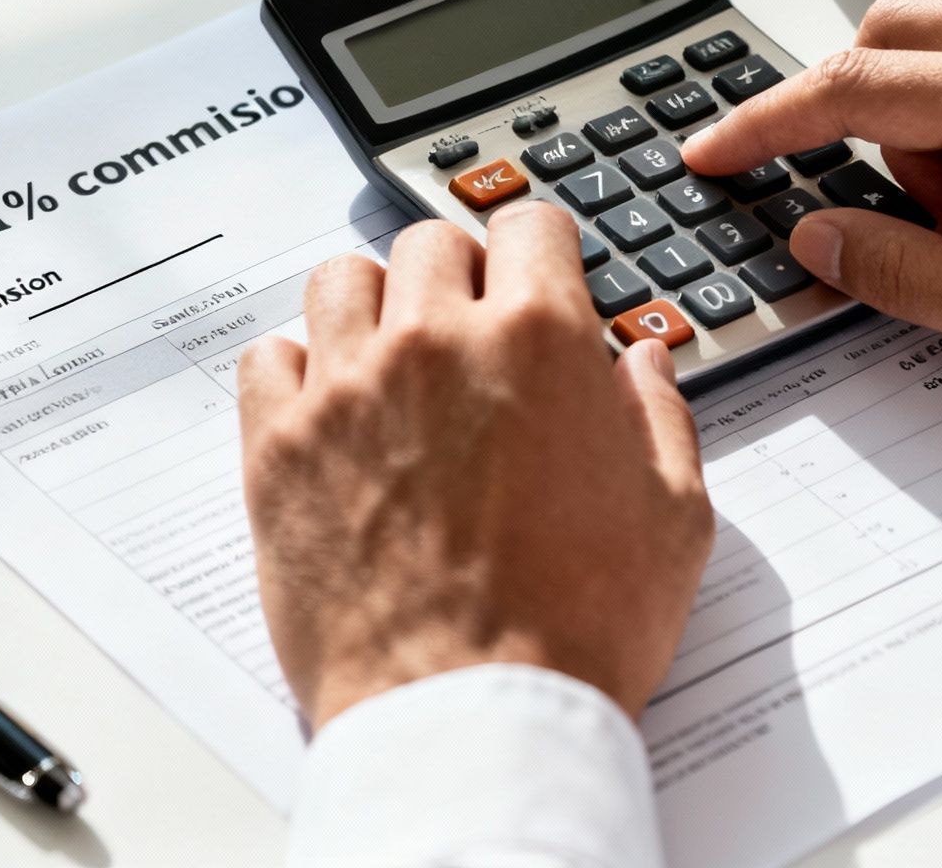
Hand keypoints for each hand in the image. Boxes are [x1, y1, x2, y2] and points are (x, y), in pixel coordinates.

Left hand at [237, 201, 713, 727]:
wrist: (473, 717)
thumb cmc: (576, 630)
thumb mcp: (673, 518)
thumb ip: (660, 418)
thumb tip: (642, 364)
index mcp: (537, 341)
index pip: (529, 225)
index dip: (541, 253)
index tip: (537, 278)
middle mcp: (433, 345)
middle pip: (430, 243)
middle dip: (460, 278)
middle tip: (474, 336)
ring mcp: (346, 392)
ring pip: (340, 280)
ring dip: (374, 307)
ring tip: (396, 362)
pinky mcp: (279, 450)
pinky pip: (268, 358)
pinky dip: (298, 371)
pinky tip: (333, 412)